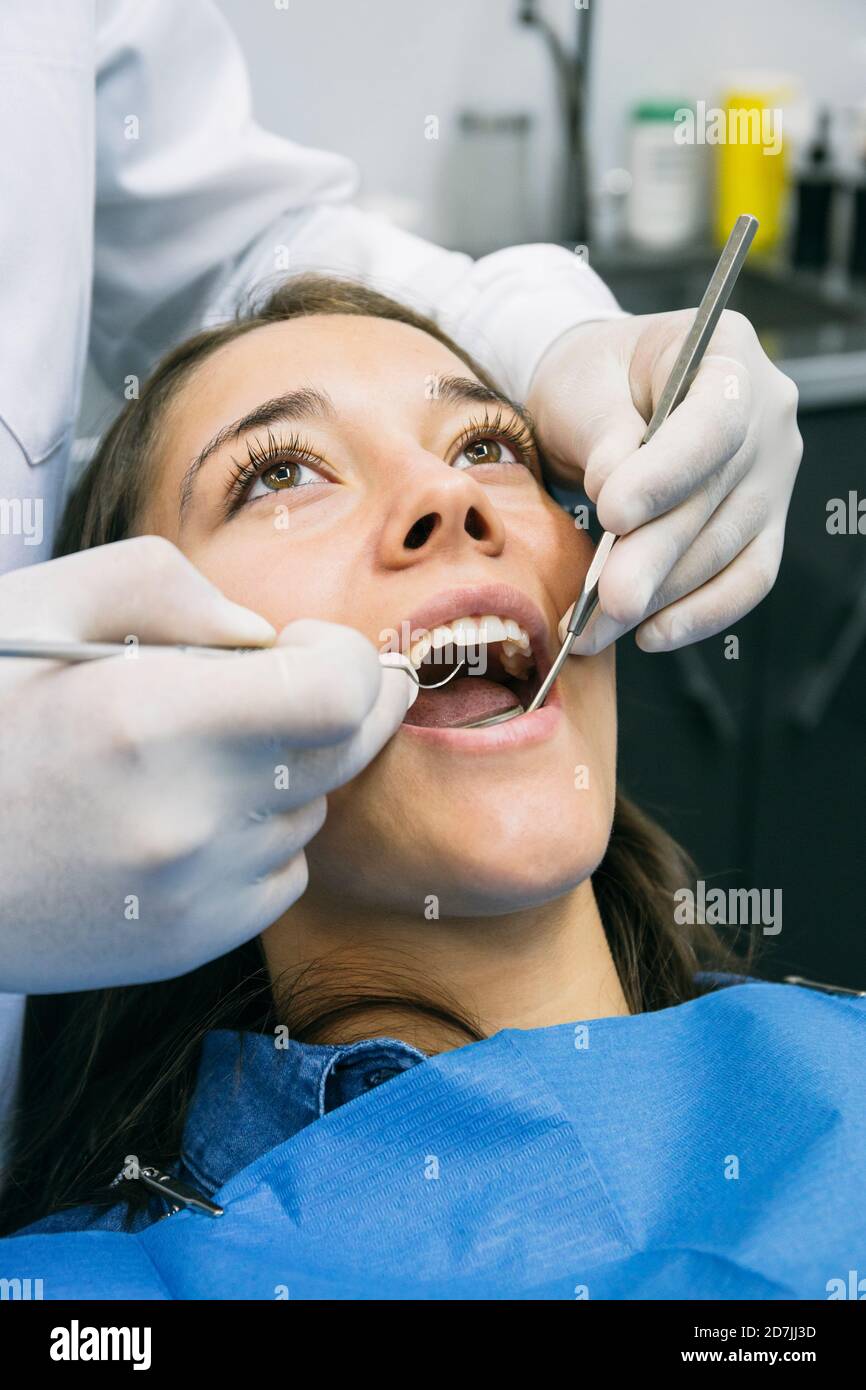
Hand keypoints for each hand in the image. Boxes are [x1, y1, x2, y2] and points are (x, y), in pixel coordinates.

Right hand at [0, 537, 414, 990]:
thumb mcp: (36, 608)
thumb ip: (161, 585)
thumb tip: (257, 632)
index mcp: (150, 717)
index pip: (338, 693)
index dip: (344, 654)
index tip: (302, 640)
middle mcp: (187, 816)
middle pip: (345, 752)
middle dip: (339, 702)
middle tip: (295, 680)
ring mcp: (193, 892)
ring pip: (309, 811)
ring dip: (284, 771)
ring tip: (195, 756)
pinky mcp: (189, 942)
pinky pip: (281, 874)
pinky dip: (257, 837)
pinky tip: (183, 817)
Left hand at [526, 308, 802, 652]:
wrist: (602, 399)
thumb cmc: (593, 381)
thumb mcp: (583, 387)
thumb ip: (603, 434)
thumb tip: (615, 485)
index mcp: (729, 355)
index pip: (715, 423)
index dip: (667, 474)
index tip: (613, 512)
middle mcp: (767, 417)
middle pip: (718, 498)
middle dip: (654, 556)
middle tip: (604, 600)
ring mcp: (772, 476)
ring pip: (725, 549)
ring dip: (659, 596)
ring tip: (596, 629)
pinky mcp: (763, 527)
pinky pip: (745, 580)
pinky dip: (699, 613)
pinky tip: (651, 633)